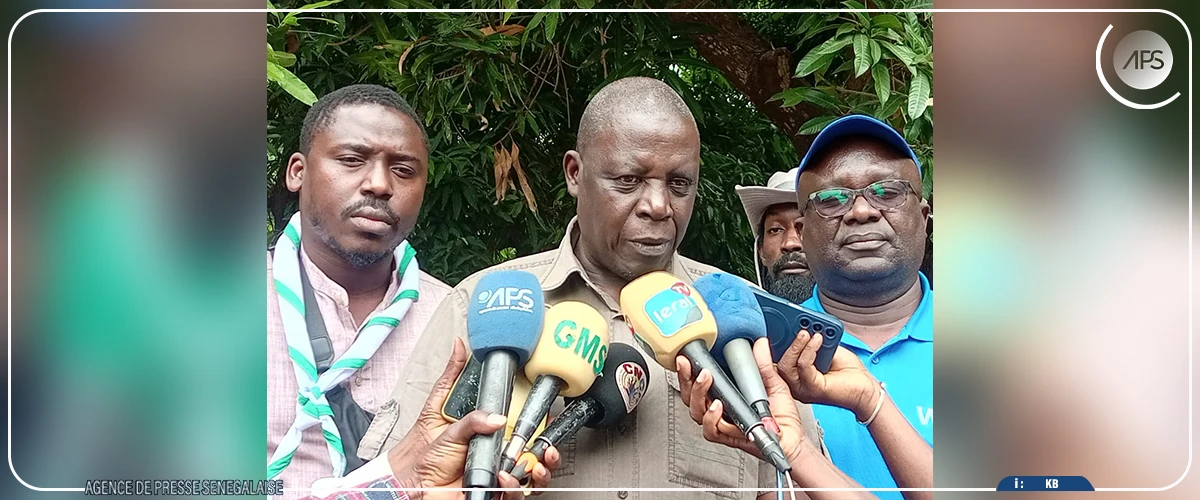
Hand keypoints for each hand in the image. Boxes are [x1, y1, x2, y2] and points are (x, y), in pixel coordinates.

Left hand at [388, 338, 560, 498]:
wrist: (413, 486)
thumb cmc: (423, 454)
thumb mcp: (438, 410)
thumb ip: (452, 379)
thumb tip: (461, 349)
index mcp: (490, 428)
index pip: (523, 422)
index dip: (539, 421)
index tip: (548, 416)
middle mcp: (498, 450)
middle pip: (535, 449)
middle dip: (547, 449)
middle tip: (545, 446)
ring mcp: (498, 472)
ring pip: (533, 473)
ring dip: (540, 470)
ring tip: (532, 465)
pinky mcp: (494, 491)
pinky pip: (515, 492)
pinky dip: (514, 486)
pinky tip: (503, 477)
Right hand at [674, 338, 814, 463]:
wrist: (793, 438)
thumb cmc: (782, 416)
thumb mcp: (773, 383)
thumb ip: (763, 364)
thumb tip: (760, 343)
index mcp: (727, 394)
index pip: (699, 381)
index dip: (688, 370)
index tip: (686, 356)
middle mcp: (721, 408)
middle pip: (691, 396)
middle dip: (686, 379)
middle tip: (689, 364)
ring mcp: (723, 422)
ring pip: (697, 411)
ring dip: (698, 394)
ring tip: (706, 380)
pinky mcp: (729, 436)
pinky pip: (711, 430)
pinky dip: (712, 417)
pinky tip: (717, 406)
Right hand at [777, 330, 878, 418]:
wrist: (865, 390)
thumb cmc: (849, 373)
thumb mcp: (826, 349)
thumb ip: (811, 341)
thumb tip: (801, 327)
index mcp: (796, 373)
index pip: (777, 356)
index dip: (775, 340)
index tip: (778, 321)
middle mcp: (795, 382)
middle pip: (777, 362)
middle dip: (782, 340)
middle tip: (790, 323)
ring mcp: (802, 388)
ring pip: (786, 365)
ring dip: (796, 345)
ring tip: (807, 332)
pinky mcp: (812, 389)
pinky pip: (803, 366)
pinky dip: (809, 350)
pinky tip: (819, 340)